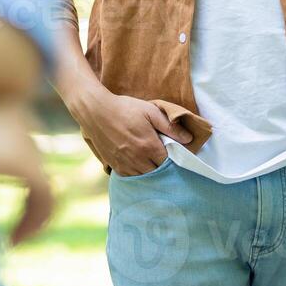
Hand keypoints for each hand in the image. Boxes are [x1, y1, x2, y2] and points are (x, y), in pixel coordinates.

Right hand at [0, 98, 54, 246]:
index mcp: (3, 96)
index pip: (27, 140)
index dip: (23, 174)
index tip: (7, 204)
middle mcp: (18, 108)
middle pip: (37, 158)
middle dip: (32, 194)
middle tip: (16, 226)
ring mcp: (21, 131)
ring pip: (43, 177)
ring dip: (35, 211)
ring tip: (13, 236)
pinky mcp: (19, 157)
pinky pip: (46, 194)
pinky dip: (36, 220)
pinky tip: (13, 239)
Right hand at [71, 87, 192, 176]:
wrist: (95, 111)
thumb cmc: (124, 108)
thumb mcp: (150, 111)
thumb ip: (170, 126)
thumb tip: (189, 139)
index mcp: (149, 146)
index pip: (169, 162)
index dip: (173, 159)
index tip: (174, 154)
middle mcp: (138, 159)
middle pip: (158, 173)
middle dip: (163, 167)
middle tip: (163, 158)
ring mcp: (125, 164)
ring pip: (144, 177)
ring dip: (151, 172)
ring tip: (152, 162)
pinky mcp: (114, 165)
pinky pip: (130, 177)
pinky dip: (137, 174)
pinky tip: (139, 165)